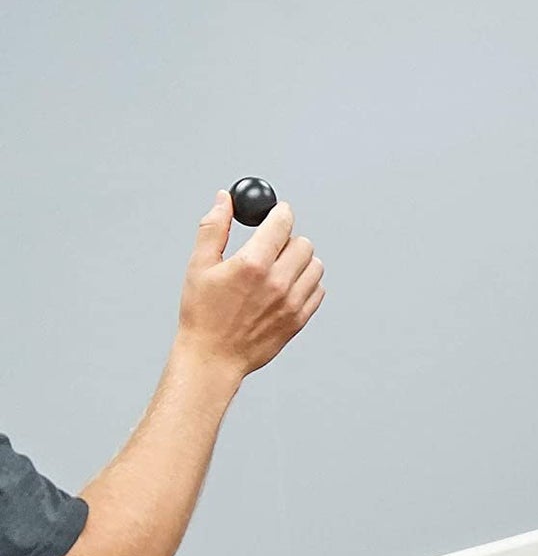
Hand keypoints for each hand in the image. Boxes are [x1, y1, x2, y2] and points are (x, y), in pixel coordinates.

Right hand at [174, 190, 325, 388]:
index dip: (281, 213)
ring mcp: (292, 303)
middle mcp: (277, 282)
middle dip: (288, 238)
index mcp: (252, 264)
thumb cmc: (202, 313)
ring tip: (280, 267)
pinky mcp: (299, 320)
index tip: (278, 212)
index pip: (282, 224)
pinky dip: (307, 283)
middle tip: (272, 245)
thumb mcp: (199, 265)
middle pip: (303, 244)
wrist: (213, 356)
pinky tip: (287, 286)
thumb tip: (225, 199)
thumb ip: (214, 227)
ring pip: (315, 267)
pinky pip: (318, 291)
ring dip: (301, 261)